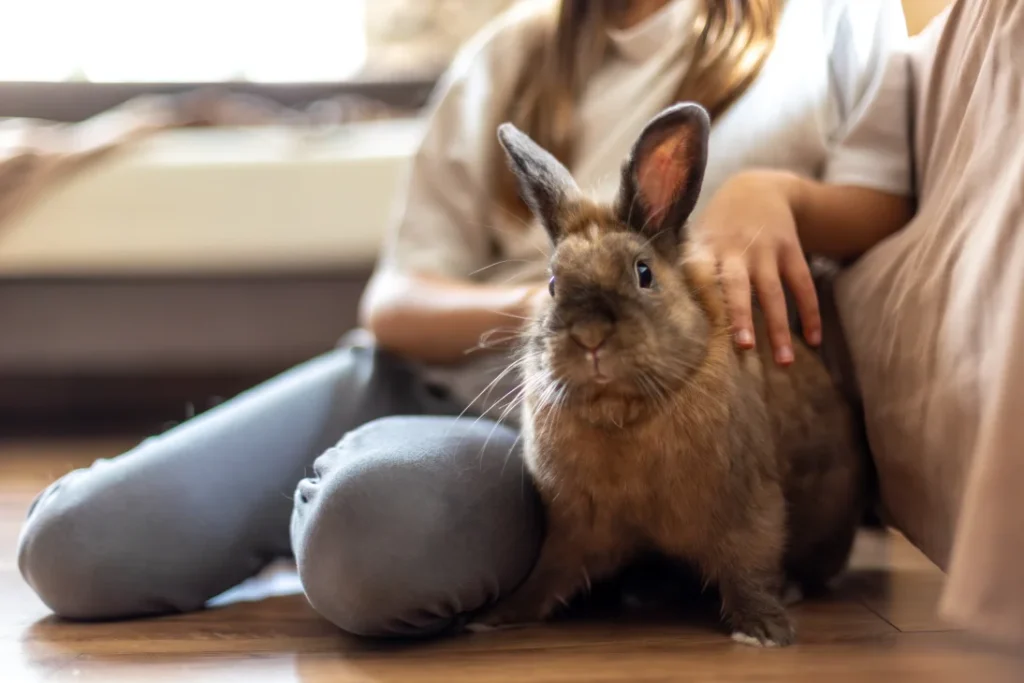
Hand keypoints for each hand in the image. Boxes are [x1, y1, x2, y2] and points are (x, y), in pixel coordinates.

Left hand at [690, 170, 820, 365]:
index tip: (696, 329)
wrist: (758, 186)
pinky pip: (802, 284)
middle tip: (744, 348)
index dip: (701, 299)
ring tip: (784, 362)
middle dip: (741, 316)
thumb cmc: (718, 225)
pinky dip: (810, 313)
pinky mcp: (791, 250)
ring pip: (774, 292)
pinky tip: (813, 341)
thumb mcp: (697, 237)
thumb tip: (663, 312)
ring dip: (778, 327)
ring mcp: (766, 249)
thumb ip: (687, 270)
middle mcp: (736, 249)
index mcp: (707, 249)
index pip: (701, 277)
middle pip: (738, 286)